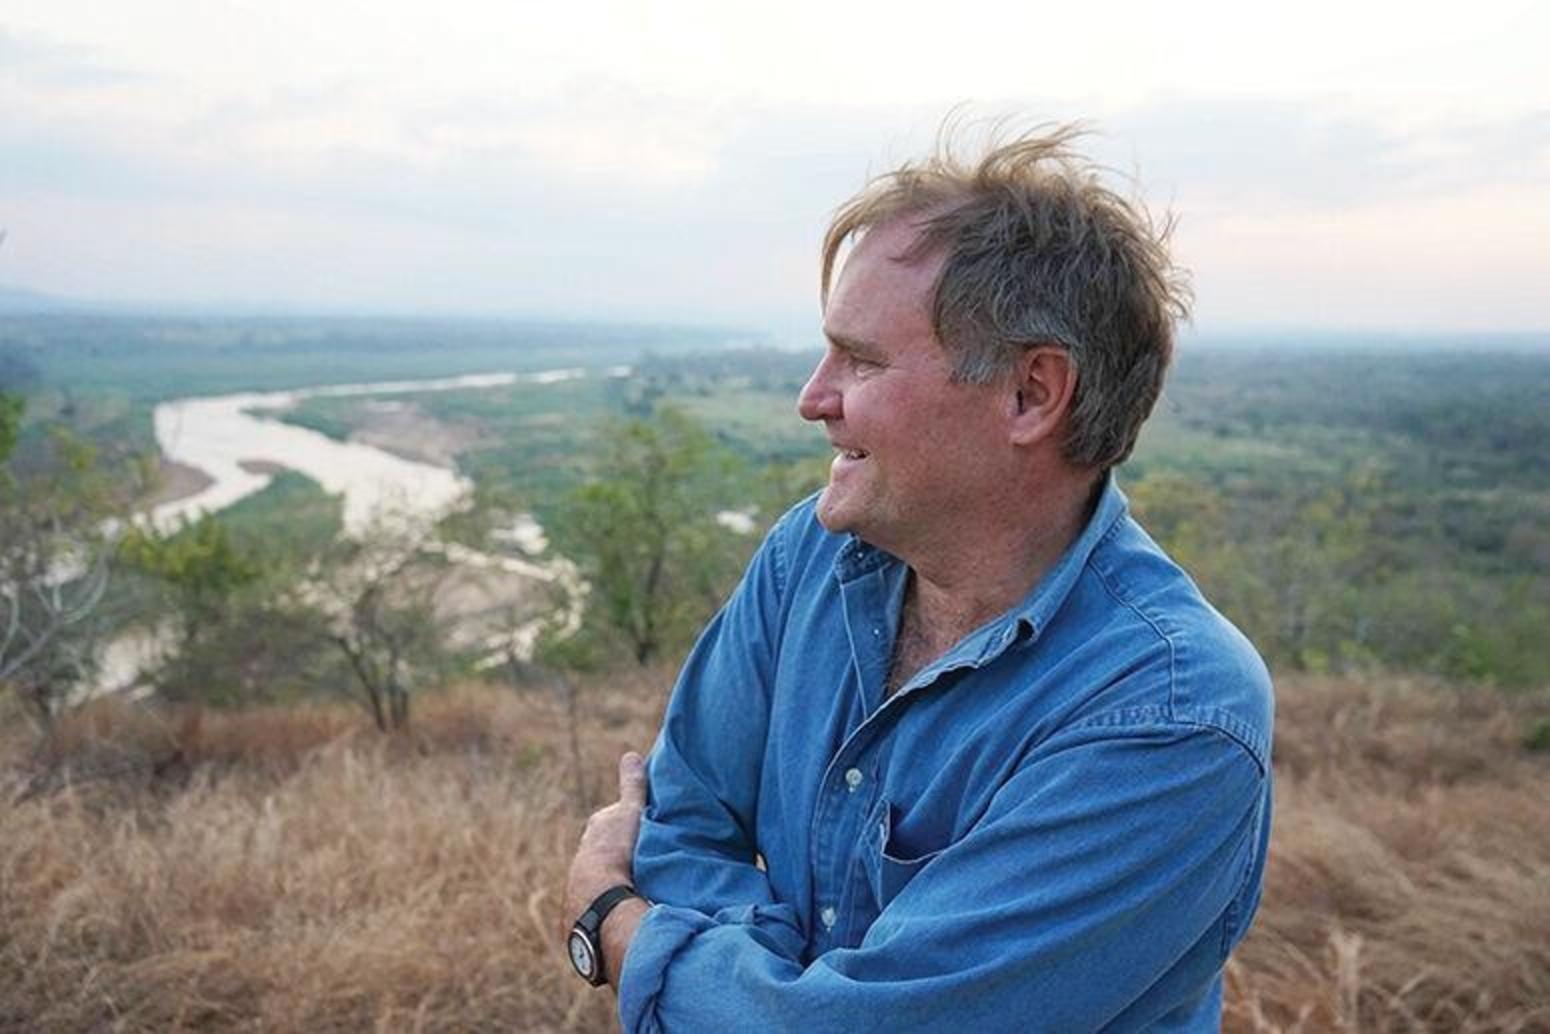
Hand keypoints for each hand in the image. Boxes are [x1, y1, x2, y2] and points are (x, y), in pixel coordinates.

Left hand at [564, 752, 650, 985]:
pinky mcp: (583, 910)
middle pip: (605, 850)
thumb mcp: (630, 812)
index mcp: (595, 831)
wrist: (598, 897)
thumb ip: (632, 785)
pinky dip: (613, 902)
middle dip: (621, 852)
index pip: (611, 821)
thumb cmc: (616, 849)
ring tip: (639, 886)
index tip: (643, 828)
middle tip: (644, 857)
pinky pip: (601, 901)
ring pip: (603, 876)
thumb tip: (631, 755)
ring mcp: (581, 884)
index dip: (628, 823)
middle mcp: (583, 856)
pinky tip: (627, 907)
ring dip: (618, 880)